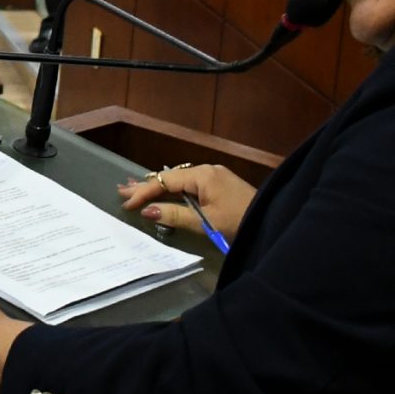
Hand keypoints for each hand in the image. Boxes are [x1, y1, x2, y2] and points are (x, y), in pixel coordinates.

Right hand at [116, 163, 254, 239]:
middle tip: (122, 190)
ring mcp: (216, 177)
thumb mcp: (206, 221)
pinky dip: (174, 189)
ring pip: (180, 180)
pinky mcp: (221, 185)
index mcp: (202, 175)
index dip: (144, 192)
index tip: (126, 204)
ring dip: (159, 187)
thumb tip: (146, 211)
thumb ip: (175, 215)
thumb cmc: (239, 222)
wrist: (273, 223)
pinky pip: (190, 184)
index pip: (165, 181)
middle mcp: (208, 171)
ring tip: (137, 189)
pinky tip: (165, 191)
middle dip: (146, 185)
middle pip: (170, 177)